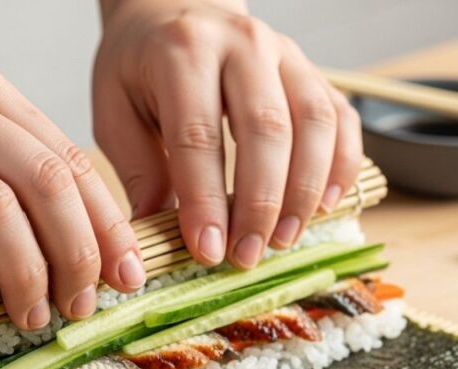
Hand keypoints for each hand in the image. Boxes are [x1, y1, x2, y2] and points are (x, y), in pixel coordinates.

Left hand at [94, 0, 362, 268]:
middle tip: (247, 255)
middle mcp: (243, 43)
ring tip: (284, 240)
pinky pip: (342, 119)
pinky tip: (323, 207)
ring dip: (304, 191)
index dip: (204, 199)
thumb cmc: (141, 68)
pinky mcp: (314, 71)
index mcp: (183, 51)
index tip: (208, 250)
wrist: (175, 14)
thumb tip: (156, 236)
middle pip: (265, 129)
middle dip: (259, 203)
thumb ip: (139, 170)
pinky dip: (341, 167)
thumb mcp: (115, 110)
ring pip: (314, 123)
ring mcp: (287, 54)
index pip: (198, 134)